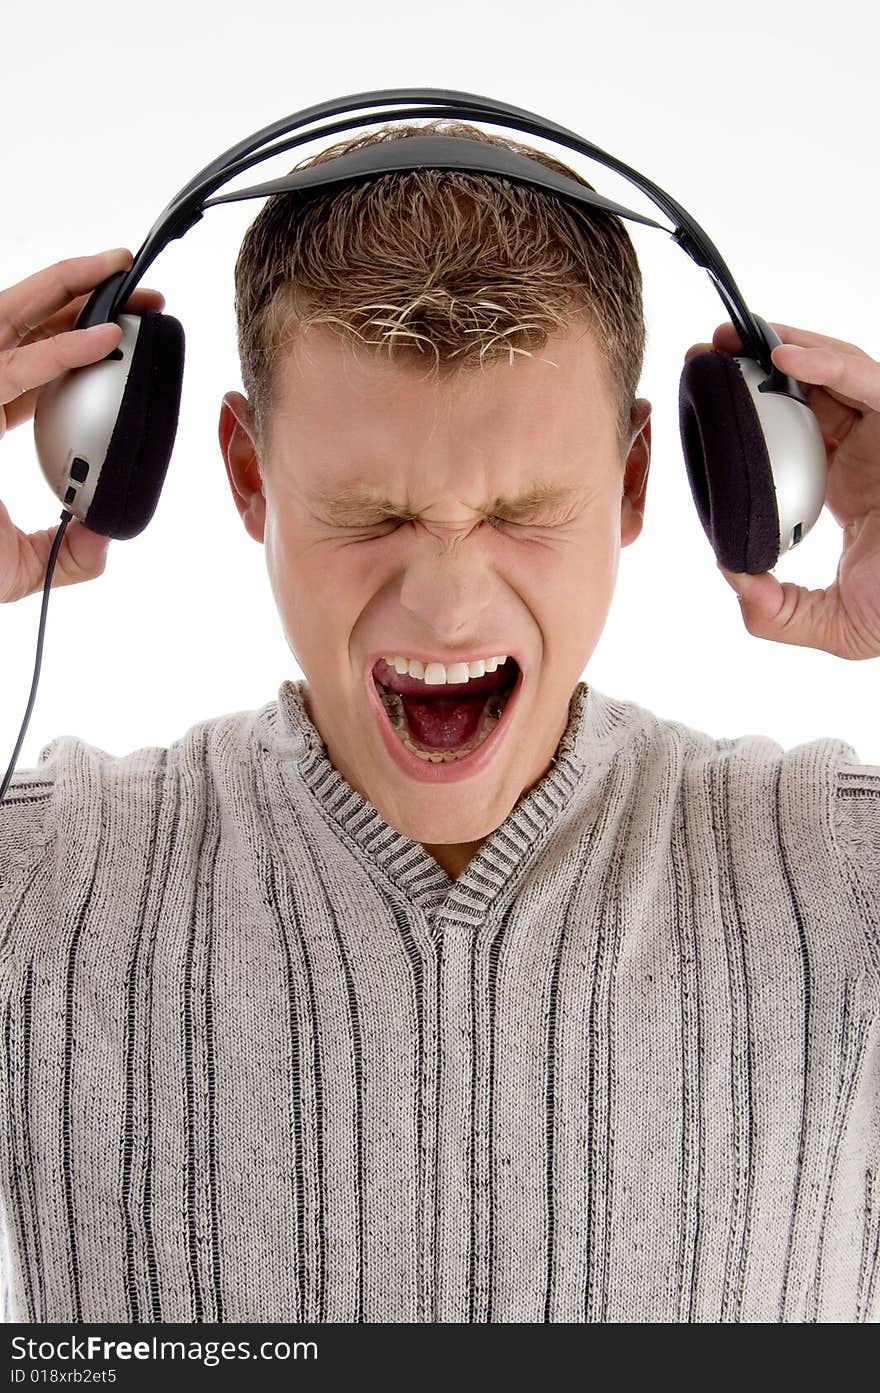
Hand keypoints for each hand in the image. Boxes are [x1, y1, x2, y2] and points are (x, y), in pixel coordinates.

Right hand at [0, 249, 164, 602]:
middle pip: (24, 325)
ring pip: (10, 316)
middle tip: (142, 291)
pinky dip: (61, 350)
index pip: (29, 365)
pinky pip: (13, 368)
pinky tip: (107, 339)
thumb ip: (66, 555)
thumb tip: (106, 539)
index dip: (74, 341)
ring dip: (68, 288)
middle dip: (83, 297)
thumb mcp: (16, 567)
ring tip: (121, 268)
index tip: (124, 332)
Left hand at [684, 322, 879, 659]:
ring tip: (727, 339)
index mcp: (845, 487)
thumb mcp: (835, 622)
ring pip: (833, 372)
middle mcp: (866, 452)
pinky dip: (825, 361)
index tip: (701, 409)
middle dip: (753, 368)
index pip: (790, 440)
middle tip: (705, 354)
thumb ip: (777, 612)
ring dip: (779, 347)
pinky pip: (865, 379)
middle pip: (806, 393)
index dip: (747, 420)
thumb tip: (731, 573)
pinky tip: (782, 356)